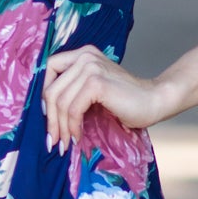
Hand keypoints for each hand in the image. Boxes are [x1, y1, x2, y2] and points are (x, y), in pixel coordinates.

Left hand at [42, 45, 164, 152]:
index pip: (49, 70)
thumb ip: (73, 91)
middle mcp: (85, 56)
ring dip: (60, 127)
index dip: (43, 96)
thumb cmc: (125, 101)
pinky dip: (72, 126)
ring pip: (60, 102)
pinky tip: (77, 136)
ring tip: (65, 143)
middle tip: (53, 141)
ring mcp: (91, 67)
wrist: (154, 102)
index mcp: (82, 55)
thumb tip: (46, 112)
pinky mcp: (97, 83)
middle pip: (51, 89)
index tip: (48, 119)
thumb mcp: (93, 92)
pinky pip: (73, 108)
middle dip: (50, 119)